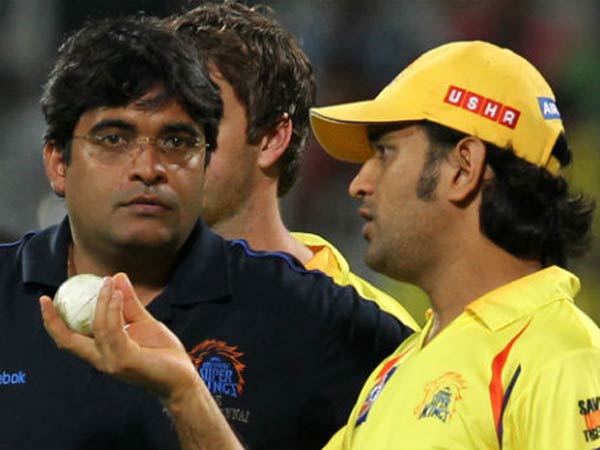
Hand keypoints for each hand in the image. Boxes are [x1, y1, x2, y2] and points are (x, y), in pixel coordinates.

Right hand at [40, 272, 199, 403]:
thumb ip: (129, 303)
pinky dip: (114, 310)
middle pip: (67, 341)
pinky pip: (115, 331)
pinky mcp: (127, 360)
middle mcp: (101, 360)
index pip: (69, 339)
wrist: (182, 375)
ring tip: (108, 283)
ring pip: (98, 328)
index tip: (46, 300)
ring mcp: (113, 361)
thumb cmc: (162, 352)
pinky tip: (118, 295)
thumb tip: (117, 277)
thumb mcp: (143, 322)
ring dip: (102, 302)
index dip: (53, 322)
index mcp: (101, 352)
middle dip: (54, 320)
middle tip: (50, 296)